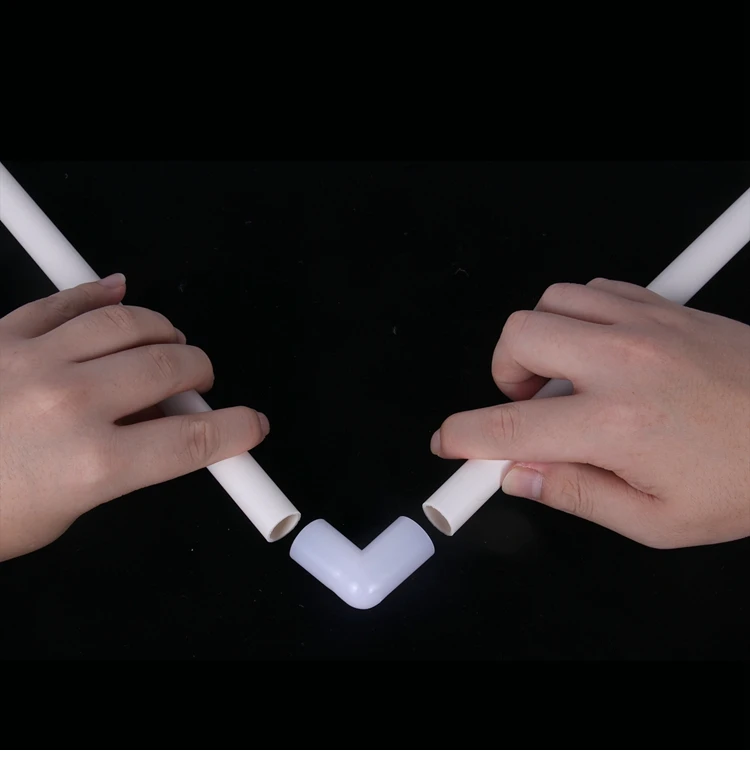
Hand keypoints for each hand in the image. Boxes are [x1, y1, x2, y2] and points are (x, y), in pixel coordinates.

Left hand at [0, 274, 268, 561]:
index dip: (236, 431)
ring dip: (164, 330)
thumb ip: (126, 464)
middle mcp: (68, 405)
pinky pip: (68, 300)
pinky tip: (119, 292)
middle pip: (173, 366)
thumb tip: (165, 425)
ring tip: (167, 342)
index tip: (249, 426)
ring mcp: (33, 362)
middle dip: (201, 373)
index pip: (195, 440)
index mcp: (90, 464)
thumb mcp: (67, 510)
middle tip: (198, 383)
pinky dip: (102, 292)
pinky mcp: (3, 336)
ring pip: (130, 321)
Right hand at [431, 278, 749, 548]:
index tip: (451, 442)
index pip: (509, 424)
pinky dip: (577, 317)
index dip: (464, 435)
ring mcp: (644, 326)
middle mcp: (624, 363)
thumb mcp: (658, 521)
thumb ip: (576, 495)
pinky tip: (596, 353)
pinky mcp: (663, 307)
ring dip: (537, 342)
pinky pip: (592, 290)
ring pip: (549, 304)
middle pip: (517, 338)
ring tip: (561, 379)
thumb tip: (519, 476)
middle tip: (523, 407)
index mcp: (617, 425)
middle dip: (500, 375)